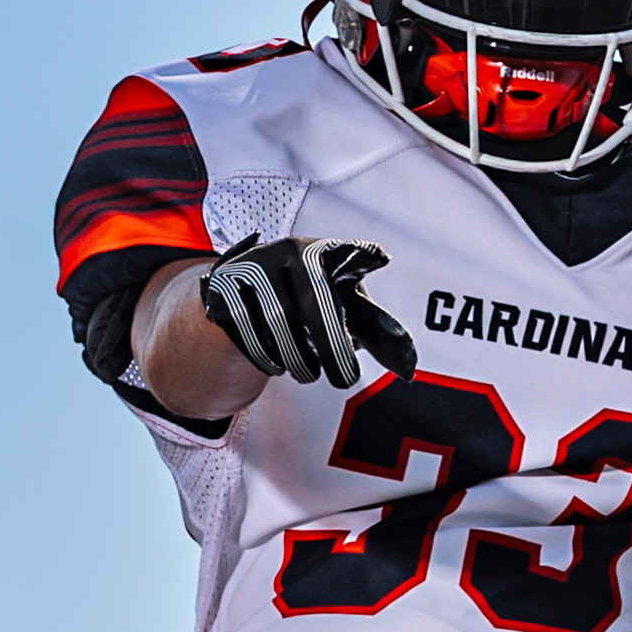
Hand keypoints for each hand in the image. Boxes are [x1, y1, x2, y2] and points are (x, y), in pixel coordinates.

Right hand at [195, 233, 417, 388]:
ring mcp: (253, 266)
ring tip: (310, 374)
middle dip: (332, 345)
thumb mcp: (342, 308)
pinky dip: (267, 355)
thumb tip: (408, 369)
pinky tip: (279, 364)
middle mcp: (288, 250)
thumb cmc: (308, 302)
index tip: (380, 259)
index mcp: (323, 251)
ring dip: (299, 358)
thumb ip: (375, 332)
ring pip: (278, 319)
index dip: (364, 253)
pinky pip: (246, 329)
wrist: (242, 295)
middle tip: (347, 381)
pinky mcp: (223, 287)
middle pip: (314, 298)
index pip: (349, 250)